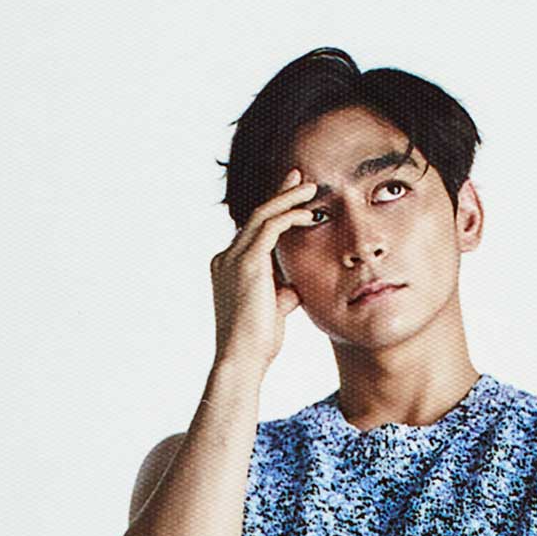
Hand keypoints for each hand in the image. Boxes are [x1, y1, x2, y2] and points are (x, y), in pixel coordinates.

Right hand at [210, 168, 317, 371]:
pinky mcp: (247, 263)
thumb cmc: (258, 343)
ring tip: (310, 187)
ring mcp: (233, 258)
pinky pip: (270, 227)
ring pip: (263, 215)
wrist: (243, 359)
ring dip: (287, 198)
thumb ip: (281, 292)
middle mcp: (226, 258)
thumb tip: (293, 286)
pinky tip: (309, 214)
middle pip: (256, 216)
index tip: (293, 200)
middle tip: (299, 176)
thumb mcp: (273, 311)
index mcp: (228, 268)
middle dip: (279, 194)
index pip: (253, 232)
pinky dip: (290, 216)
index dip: (273, 213)